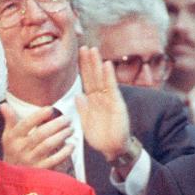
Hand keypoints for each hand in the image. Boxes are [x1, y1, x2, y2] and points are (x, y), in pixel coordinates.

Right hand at [0, 102, 75, 169]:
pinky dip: (64, 152)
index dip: (39, 115)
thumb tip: (4, 105)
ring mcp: (30, 160)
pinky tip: (71, 145)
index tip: (50, 109)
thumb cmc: (13, 152)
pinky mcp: (40, 170)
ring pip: (48, 145)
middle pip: (41, 133)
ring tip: (70, 130)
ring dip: (62, 135)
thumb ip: (10, 120)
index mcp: (13, 138)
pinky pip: (54, 160)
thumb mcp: (8, 136)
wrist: (11, 178)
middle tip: (67, 119)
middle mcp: (21, 149)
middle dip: (56, 124)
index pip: (26, 124)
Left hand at [74, 45, 130, 160]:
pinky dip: (109, 76)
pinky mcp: (117, 103)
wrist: (112, 148)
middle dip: (88, 62)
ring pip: (101, 78)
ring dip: (97, 64)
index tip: (77, 55)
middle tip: (84, 46)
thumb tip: (77, 95)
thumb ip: (82, 109)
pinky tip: (106, 65)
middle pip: (93, 76)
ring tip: (93, 50)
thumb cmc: (100, 136)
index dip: (82, 68)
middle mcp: (101, 96)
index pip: (86, 80)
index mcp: (92, 100)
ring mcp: (109, 98)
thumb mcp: (86, 122)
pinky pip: (112, 87)